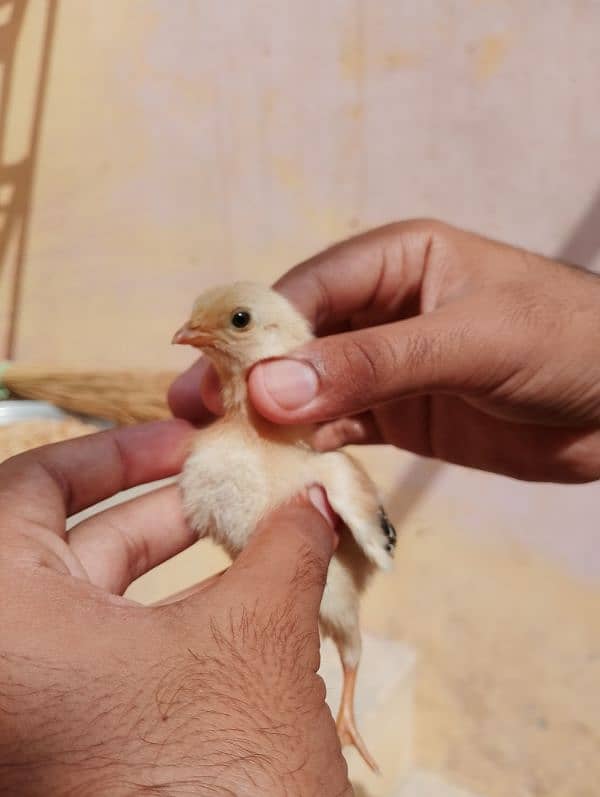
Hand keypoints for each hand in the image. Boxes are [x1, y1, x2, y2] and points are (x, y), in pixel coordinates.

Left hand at [0, 422, 349, 795]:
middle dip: (159, 508)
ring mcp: (29, 715)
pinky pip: (107, 660)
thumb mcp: (256, 639)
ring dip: (177, 566)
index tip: (177, 439)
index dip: (111, 451)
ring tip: (252, 535)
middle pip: (68, 543)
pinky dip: (168, 623)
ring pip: (95, 606)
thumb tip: (318, 497)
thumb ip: (286, 548)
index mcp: (2, 622)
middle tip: (229, 485)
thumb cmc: (217, 782)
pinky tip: (239, 602)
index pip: (29, 486)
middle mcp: (1, 666)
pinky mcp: (64, 750)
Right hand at [170, 220, 599, 481]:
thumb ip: (373, 364)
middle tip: (193, 410)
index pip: (306, 290)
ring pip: (313, 387)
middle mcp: (382, 308)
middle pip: (298, 340)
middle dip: (249, 375)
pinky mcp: (401, 413)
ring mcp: (388, 365)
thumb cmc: (568, 342)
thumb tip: (271, 387)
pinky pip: (342, 427)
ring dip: (272, 415)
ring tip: (222, 444)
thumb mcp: (470, 342)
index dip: (253, 331)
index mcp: (397, 260)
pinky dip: (312, 447)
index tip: (206, 370)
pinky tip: (283, 467)